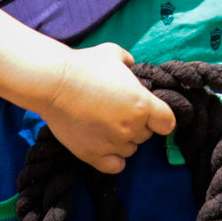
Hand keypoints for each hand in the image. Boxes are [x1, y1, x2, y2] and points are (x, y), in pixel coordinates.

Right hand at [35, 43, 176, 173]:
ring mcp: (113, 143)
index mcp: (142, 104)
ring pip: (131, 150)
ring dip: (124, 141)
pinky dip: (114, 159)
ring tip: (108, 126)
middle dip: (138, 125)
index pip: (167, 123)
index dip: (161, 118)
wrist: (54, 83)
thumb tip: (132, 68)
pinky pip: (115, 166)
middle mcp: (131, 127)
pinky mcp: (93, 155)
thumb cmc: (86, 65)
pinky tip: (106, 146)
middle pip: (146, 135)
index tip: (152, 114)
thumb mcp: (115, 54)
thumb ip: (130, 63)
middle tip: (119, 112)